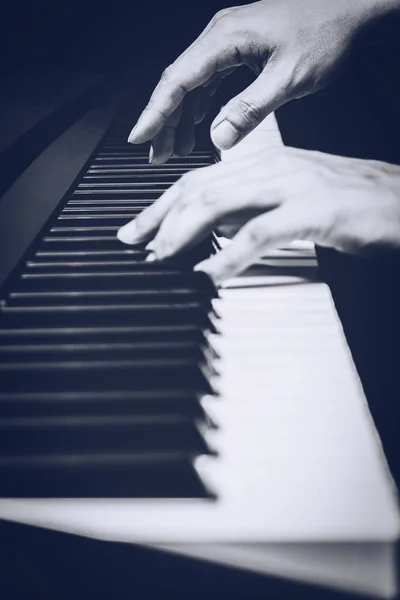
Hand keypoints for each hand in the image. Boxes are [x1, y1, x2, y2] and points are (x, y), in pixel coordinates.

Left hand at [117, 147, 399, 283]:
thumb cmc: (352, 203)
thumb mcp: (291, 200)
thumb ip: (252, 209)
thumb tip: (213, 230)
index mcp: (266, 164)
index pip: (199, 179)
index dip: (162, 205)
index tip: (137, 229)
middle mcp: (273, 167)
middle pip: (199, 188)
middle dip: (159, 217)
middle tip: (133, 243)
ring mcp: (292, 185)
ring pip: (221, 203)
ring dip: (183, 233)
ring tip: (160, 258)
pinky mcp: (314, 210)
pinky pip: (260, 232)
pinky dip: (229, 255)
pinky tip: (209, 273)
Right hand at [127, 0, 392, 162]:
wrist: (349, 6)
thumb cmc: (324, 32)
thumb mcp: (289, 78)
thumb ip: (251, 109)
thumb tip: (219, 139)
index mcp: (224, 39)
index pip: (177, 80)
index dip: (155, 112)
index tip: (139, 137)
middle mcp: (219, 37)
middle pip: (178, 83)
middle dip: (164, 122)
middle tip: (156, 155)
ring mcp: (227, 42)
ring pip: (192, 84)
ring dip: (180, 117)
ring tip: (174, 149)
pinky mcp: (238, 49)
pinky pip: (209, 81)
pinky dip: (199, 106)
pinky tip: (197, 126)